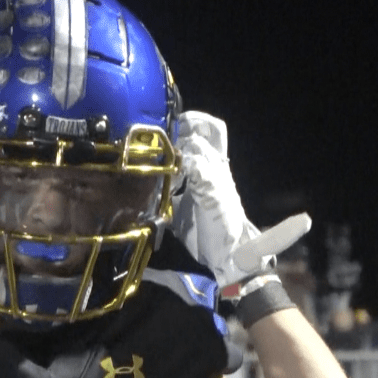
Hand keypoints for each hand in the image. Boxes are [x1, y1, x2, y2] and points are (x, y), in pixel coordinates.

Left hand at [171, 110, 310, 286]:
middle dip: (191, 123)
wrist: (230, 253)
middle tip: (170, 134)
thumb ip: (172, 194)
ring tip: (165, 167)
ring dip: (177, 152)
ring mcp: (217, 177)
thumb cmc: (208, 231)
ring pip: (198, 145)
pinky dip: (181, 170)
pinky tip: (171, 181)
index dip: (189, 126)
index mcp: (212, 169)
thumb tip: (148, 194)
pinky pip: (197, 168)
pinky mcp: (212, 190)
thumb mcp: (184, 207)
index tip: (168, 133)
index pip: (207, 133)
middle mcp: (218, 167)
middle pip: (212, 129)